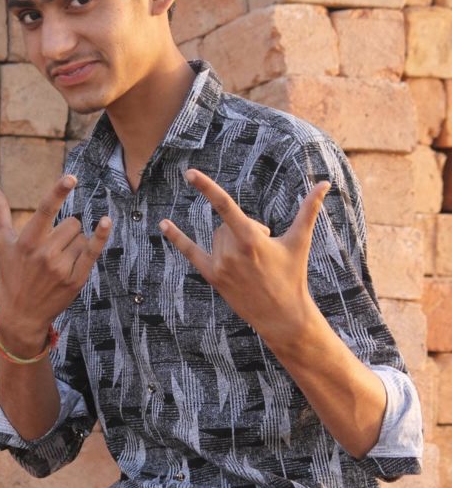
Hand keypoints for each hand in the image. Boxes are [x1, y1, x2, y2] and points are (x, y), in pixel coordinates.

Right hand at [0, 175, 110, 353]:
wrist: (22, 314)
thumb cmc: (12, 273)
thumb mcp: (2, 243)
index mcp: (27, 242)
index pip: (44, 210)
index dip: (58, 192)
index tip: (71, 177)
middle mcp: (45, 254)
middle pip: (72, 223)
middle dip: (67, 230)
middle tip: (53, 247)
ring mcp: (62, 268)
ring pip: (82, 237)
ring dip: (75, 243)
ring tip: (59, 260)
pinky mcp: (76, 279)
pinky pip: (92, 251)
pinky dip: (100, 236)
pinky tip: (106, 222)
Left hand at [158, 169, 329, 345]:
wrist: (282, 315)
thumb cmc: (293, 275)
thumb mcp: (300, 240)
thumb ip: (309, 209)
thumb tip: (325, 183)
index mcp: (250, 239)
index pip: (225, 206)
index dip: (206, 187)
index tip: (189, 172)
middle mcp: (231, 251)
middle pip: (226, 224)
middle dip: (243, 230)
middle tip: (262, 252)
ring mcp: (220, 265)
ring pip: (217, 237)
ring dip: (231, 241)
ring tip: (251, 263)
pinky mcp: (213, 276)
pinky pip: (191, 252)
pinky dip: (177, 238)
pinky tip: (162, 224)